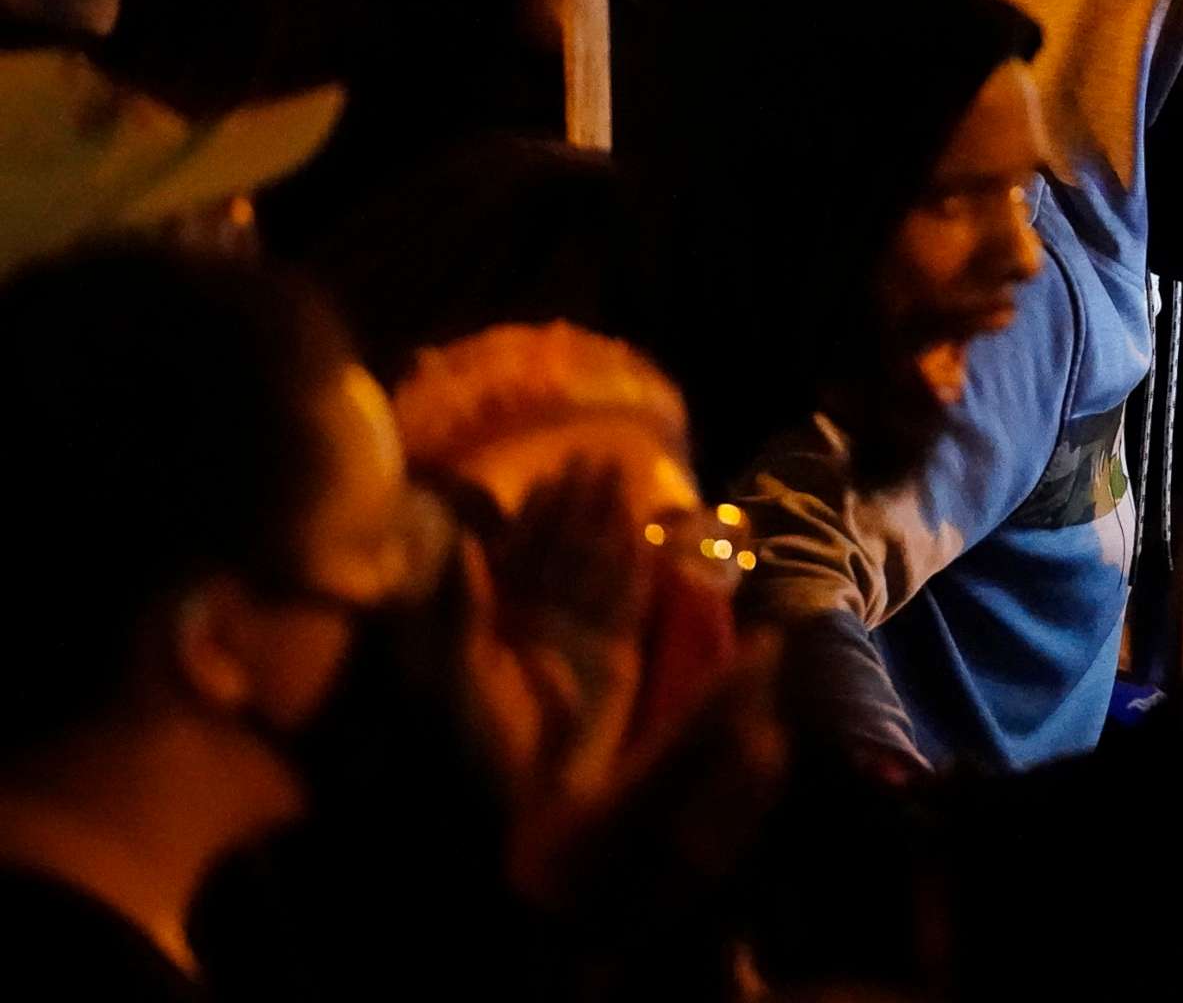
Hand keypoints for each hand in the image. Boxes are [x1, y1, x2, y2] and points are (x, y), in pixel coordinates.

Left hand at [480, 457, 649, 799]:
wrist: (510, 817)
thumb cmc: (468, 752)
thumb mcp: (447, 679)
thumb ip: (459, 612)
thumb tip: (463, 542)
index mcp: (494, 624)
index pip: (521, 554)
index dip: (537, 514)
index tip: (553, 471)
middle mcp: (538, 627)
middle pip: (565, 553)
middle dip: (581, 506)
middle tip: (599, 456)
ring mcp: (579, 647)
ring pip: (598, 573)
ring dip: (611, 527)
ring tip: (623, 483)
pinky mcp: (615, 671)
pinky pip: (627, 611)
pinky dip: (637, 576)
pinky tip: (645, 542)